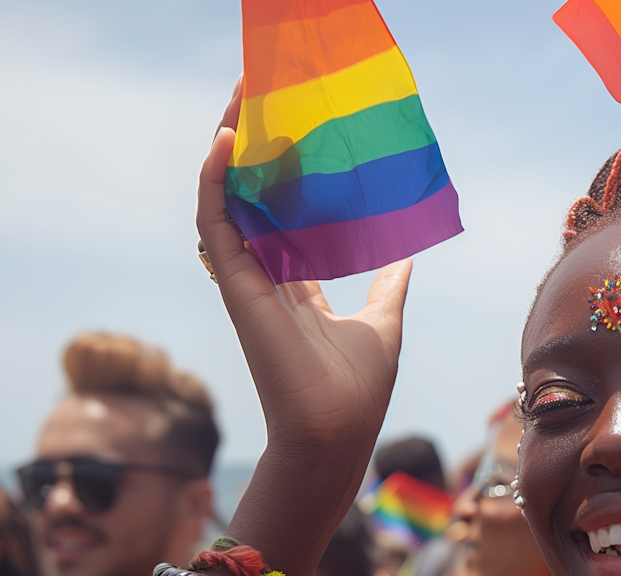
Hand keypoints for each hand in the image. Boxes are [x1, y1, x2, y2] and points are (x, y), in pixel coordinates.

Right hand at [196, 78, 411, 459]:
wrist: (337, 432)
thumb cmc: (359, 390)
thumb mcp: (384, 323)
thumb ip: (389, 285)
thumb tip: (406, 253)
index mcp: (298, 286)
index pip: (283, 218)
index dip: (285, 176)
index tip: (293, 133)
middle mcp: (268, 278)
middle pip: (253, 200)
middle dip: (256, 151)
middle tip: (262, 98)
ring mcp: (248, 281)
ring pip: (228, 202)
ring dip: (230, 152)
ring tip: (240, 101)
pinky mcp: (237, 287)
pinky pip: (215, 224)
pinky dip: (214, 182)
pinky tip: (224, 142)